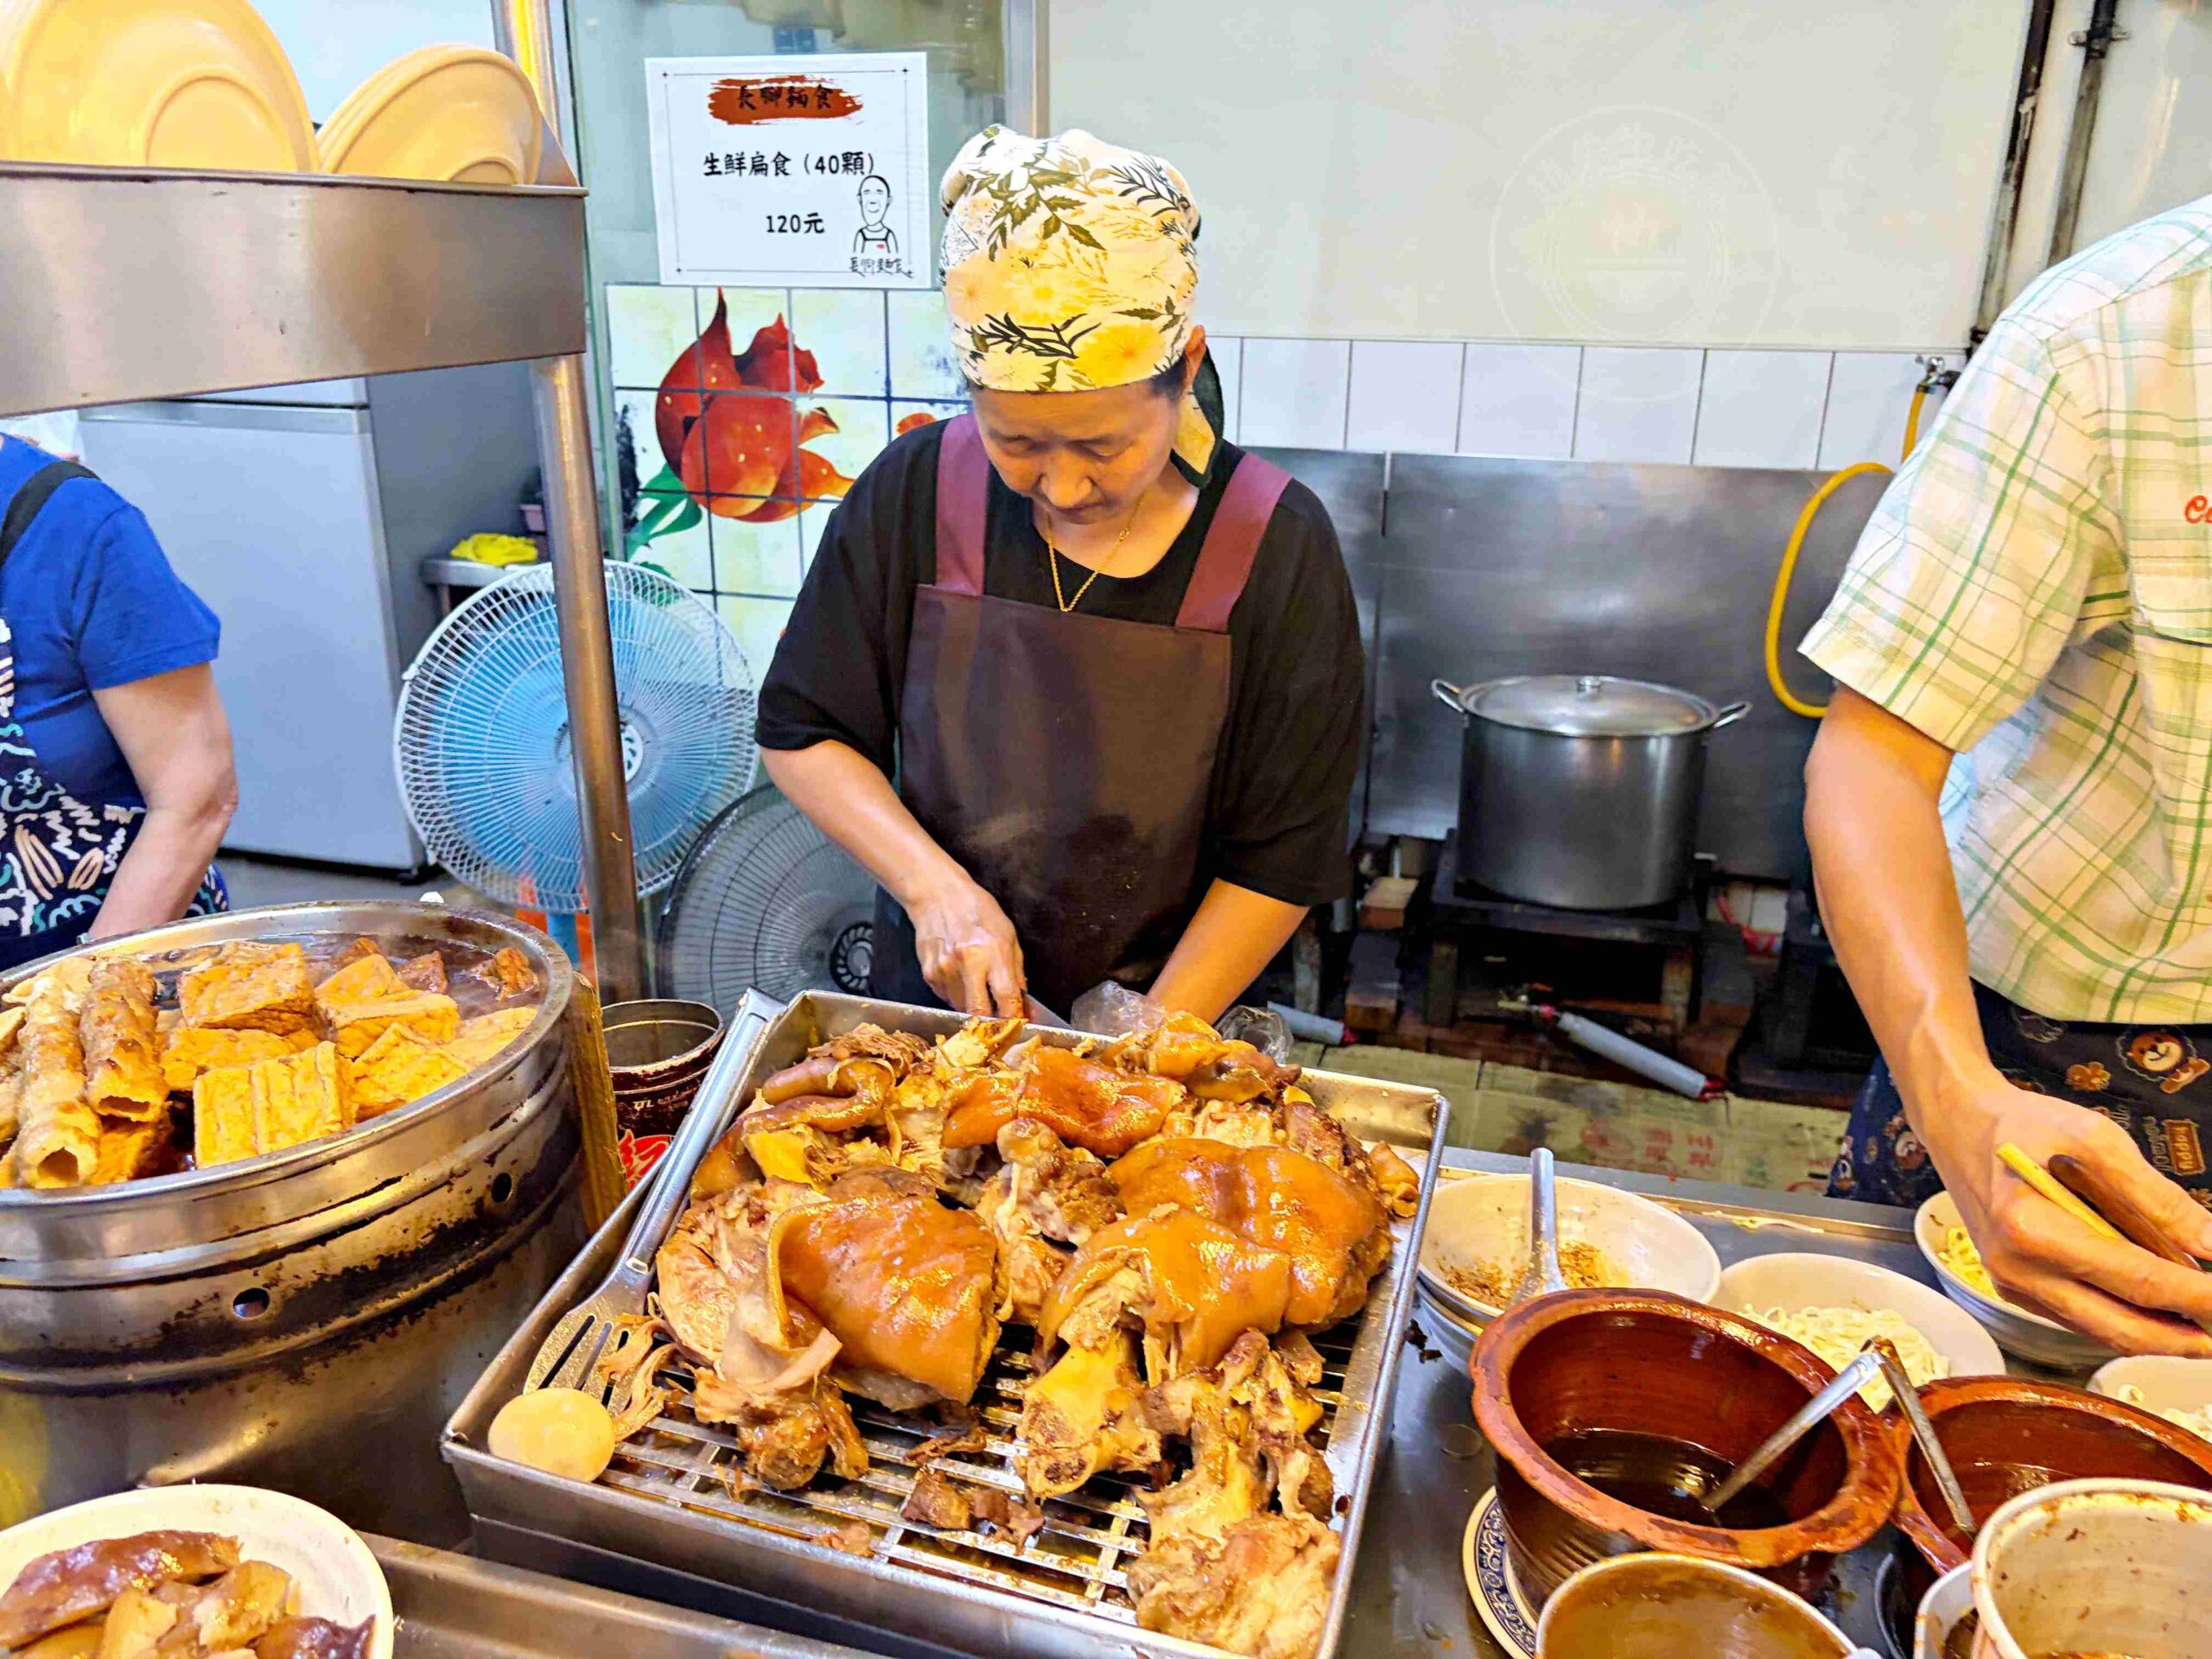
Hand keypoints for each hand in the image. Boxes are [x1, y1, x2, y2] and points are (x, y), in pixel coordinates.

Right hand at [905, 869, 1025, 1016]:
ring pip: (963, 1009)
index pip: (1006, 998)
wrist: (938, 895)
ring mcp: (944, 971)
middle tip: (999, 1025)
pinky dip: (958, 996)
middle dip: (991, 1025)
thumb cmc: (977, 912)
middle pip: (979, 1012)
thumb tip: (1023, 1005)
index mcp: (991, 952)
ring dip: (974, 1008)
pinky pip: (948, 999)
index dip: (1014, 1019)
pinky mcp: (929, 975)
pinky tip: (961, 976)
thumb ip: (1017, 973)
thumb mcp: (1008, 935)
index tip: (1019, 1028)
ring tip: (977, 987)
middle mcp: (966, 964)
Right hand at [1922, 1075, 2211, 1354]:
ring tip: (2204, 1324)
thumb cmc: (2025, 1125)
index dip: (2198, 1297)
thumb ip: (2157, 1198)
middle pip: (2121, 1327)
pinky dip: (2125, 1318)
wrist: (1958, 1125)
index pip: (2137, 1281)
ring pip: (2102, 1332)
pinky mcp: (2013, 1290)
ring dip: (2160, 1335)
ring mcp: (2011, 1285)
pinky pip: (2080, 1319)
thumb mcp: (2096, 1139)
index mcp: (2032, 1229)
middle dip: (2187, 1338)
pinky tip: (2158, 1309)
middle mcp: (2016, 1269)